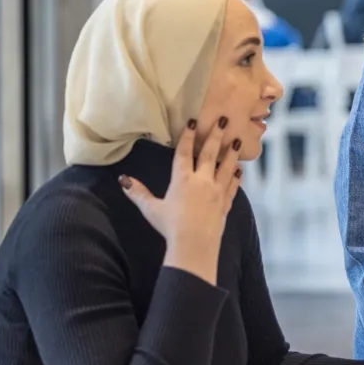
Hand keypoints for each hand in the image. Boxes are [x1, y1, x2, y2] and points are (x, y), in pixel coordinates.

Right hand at [121, 120, 241, 283]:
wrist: (194, 244)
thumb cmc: (170, 227)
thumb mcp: (151, 209)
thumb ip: (138, 193)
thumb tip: (123, 179)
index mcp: (182, 179)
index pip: (185, 152)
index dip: (188, 136)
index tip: (193, 122)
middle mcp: (202, 181)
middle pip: (210, 153)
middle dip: (216, 135)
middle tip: (225, 120)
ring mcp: (217, 191)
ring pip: (227, 167)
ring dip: (232, 153)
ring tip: (238, 140)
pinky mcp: (226, 203)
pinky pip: (233, 186)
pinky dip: (237, 177)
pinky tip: (240, 171)